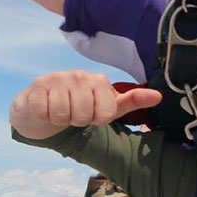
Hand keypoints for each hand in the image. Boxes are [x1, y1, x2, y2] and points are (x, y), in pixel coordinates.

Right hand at [11, 71, 161, 138]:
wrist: (45, 105)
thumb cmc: (81, 106)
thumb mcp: (108, 107)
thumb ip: (132, 101)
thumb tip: (158, 96)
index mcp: (100, 81)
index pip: (105, 114)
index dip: (97, 120)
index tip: (93, 114)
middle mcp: (80, 75)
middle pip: (83, 116)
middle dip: (78, 121)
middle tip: (75, 113)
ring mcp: (58, 77)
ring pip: (63, 115)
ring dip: (61, 120)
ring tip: (61, 110)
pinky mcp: (38, 84)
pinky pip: (44, 111)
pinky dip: (45, 116)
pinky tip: (46, 108)